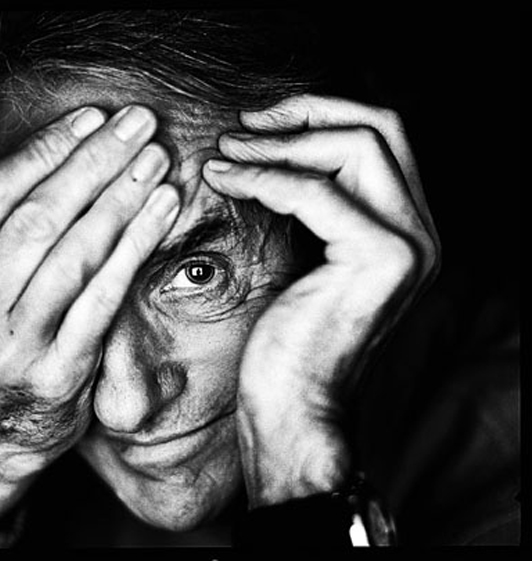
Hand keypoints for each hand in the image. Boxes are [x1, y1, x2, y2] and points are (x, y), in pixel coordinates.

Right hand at [0, 105, 179, 516]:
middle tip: (137, 124)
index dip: (44, 151)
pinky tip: (163, 211)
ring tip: (156, 160)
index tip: (90, 117)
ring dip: (122, 200)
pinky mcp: (60, 375)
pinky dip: (135, 249)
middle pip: (39, 220)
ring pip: (75, 256)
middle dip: (94, 164)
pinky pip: (103, 300)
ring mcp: (14, 348)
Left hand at [202, 95, 439, 506]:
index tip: (257, 125)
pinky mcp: (380, 258)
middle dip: (304, 114)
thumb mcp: (305, 257)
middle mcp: (421, 232)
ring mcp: (409, 244)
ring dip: (278, 143)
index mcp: (406, 229)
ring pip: (354, 146)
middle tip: (239, 129)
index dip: (319, 115)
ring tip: (223, 153)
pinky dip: (261, 177)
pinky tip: (220, 179)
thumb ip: (315, 204)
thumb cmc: (286, 339)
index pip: (381, 138)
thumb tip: (276, 143)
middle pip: (379, 128)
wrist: (290, 407)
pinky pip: (314, 190)